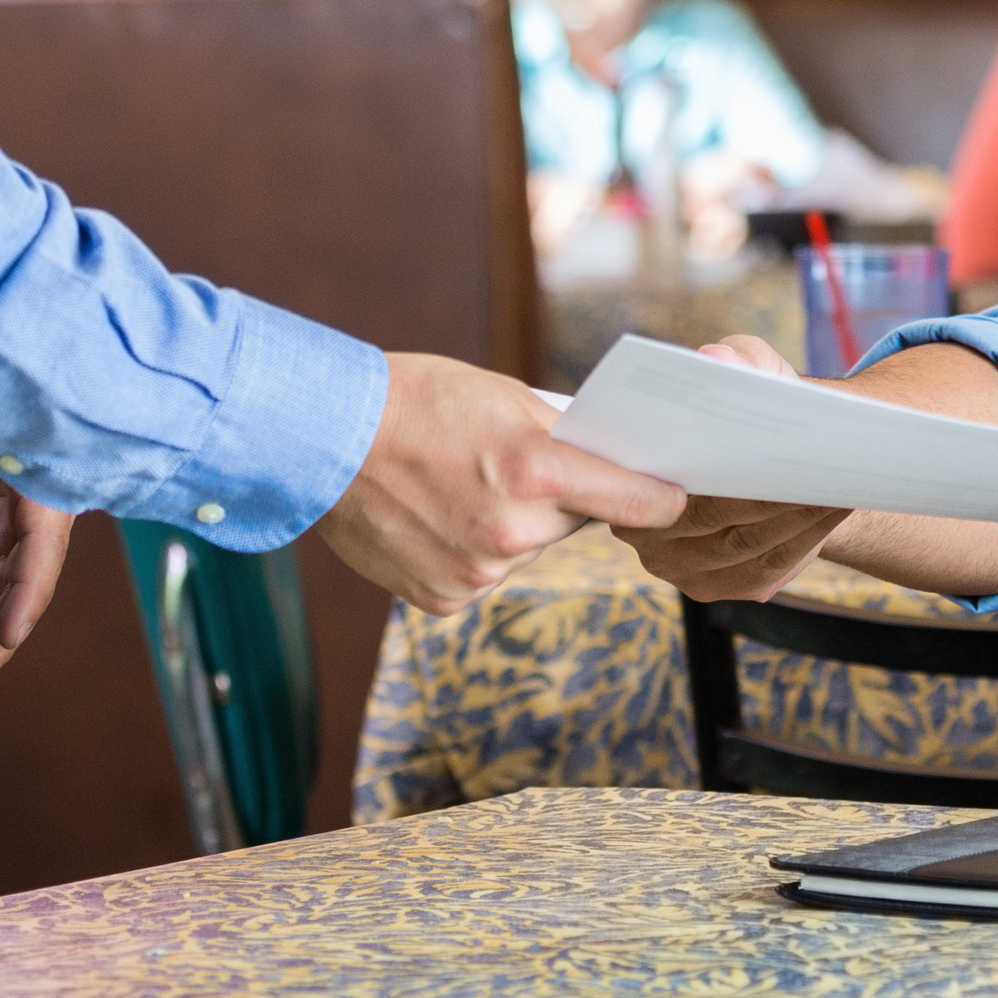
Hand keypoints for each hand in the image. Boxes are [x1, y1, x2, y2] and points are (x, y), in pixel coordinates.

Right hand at [316, 350, 687, 613]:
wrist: (324, 437)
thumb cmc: (415, 400)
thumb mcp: (504, 398)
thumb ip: (559, 437)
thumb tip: (607, 462)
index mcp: (538, 470)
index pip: (636, 499)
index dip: (661, 497)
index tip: (674, 496)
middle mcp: (515, 530)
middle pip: (573, 521)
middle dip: (559, 498)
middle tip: (509, 467)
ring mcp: (480, 572)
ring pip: (526, 549)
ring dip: (511, 526)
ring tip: (456, 488)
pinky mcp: (447, 599)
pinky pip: (483, 575)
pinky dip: (470, 552)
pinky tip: (435, 519)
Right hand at [606, 334, 850, 598]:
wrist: (769, 458)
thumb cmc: (752, 408)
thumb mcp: (749, 369)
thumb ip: (737, 356)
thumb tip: (718, 358)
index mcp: (627, 469)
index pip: (661, 471)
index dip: (712, 455)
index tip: (757, 437)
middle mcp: (639, 528)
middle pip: (708, 514)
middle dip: (767, 490)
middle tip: (817, 462)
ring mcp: (676, 565)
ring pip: (744, 544)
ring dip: (798, 516)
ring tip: (840, 482)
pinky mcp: (716, 586)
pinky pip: (766, 568)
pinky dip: (808, 539)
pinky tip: (838, 509)